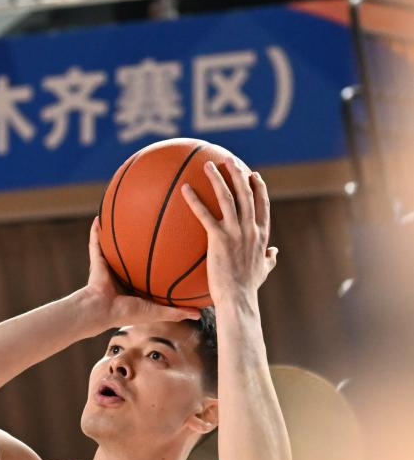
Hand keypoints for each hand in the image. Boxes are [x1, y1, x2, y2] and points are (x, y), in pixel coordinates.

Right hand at [86, 218, 201, 332]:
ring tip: (126, 212)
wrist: (102, 311)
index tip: (174, 244)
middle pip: (133, 253)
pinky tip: (98, 217)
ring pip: (114, 245)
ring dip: (118, 231)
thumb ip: (177, 311)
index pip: (149, 269)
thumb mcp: (157, 312)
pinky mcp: (97, 261)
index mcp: (135, 285)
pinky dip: (95, 231)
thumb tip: (199, 314)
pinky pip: (95, 243)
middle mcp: (122, 274)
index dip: (159, 258)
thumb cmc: (128, 312)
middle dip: (141, 240)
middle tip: (155, 222)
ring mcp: (108, 267)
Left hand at [181, 160, 277, 309]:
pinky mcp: (219, 239)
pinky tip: (184, 189)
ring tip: (208, 164)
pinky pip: (205, 215)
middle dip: (238, 173)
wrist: (238, 299)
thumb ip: (269, 259)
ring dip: (218, 178)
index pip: (262, 204)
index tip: (253, 175)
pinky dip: (195, 200)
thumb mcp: (263, 271)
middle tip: (229, 160)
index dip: (258, 188)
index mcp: (261, 235)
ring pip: (227, 197)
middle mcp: (250, 229)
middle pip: (246, 193)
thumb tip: (275, 253)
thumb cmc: (248, 289)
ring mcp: (235, 232)